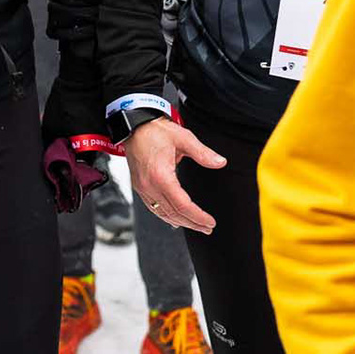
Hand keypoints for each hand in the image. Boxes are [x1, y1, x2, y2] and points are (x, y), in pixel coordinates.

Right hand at [124, 117, 225, 234]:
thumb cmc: (155, 131)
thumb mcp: (183, 138)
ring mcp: (142, 188)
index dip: (197, 216)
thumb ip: (202, 153)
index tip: (210, 222)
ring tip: (196, 226)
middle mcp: (149, 185)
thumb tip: (220, 162)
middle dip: (192, 223)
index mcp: (161, 176)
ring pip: (162, 214)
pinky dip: (166, 216)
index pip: (182, 205)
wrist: (134, 126)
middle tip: (207, 228)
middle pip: (173, 213)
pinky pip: (153, 208)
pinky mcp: (139, 187)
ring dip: (180, 222)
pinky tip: (175, 218)